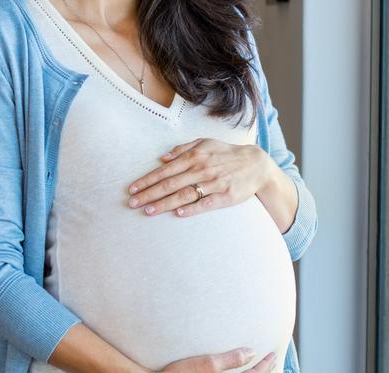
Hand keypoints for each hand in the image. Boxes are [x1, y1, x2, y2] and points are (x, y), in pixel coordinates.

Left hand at [126, 138, 275, 217]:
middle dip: (149, 194)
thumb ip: (183, 149)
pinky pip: (206, 203)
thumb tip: (163, 158)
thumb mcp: (206, 144)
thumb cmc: (226, 154)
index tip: (132, 189)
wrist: (256, 165)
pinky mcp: (225, 196)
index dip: (147, 180)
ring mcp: (214, 183)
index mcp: (194, 156)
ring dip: (164, 203)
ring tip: (148, 211)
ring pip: (184, 195)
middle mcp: (201, 169)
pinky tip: (178, 213)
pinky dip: (192, 208)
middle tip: (132, 203)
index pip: (165, 171)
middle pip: (170, 184)